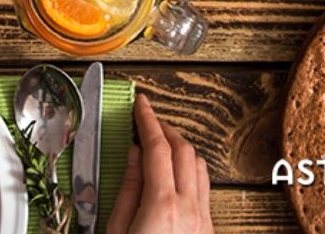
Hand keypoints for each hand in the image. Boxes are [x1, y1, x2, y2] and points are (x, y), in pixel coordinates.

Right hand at [107, 95, 212, 233]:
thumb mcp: (117, 230)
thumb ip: (128, 189)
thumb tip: (134, 155)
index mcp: (162, 206)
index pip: (157, 148)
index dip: (148, 120)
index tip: (141, 104)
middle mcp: (188, 209)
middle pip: (184, 150)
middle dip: (165, 129)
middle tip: (147, 121)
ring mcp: (202, 220)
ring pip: (199, 166)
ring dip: (181, 148)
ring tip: (160, 144)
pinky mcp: (207, 229)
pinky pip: (204, 187)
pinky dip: (190, 170)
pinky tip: (175, 173)